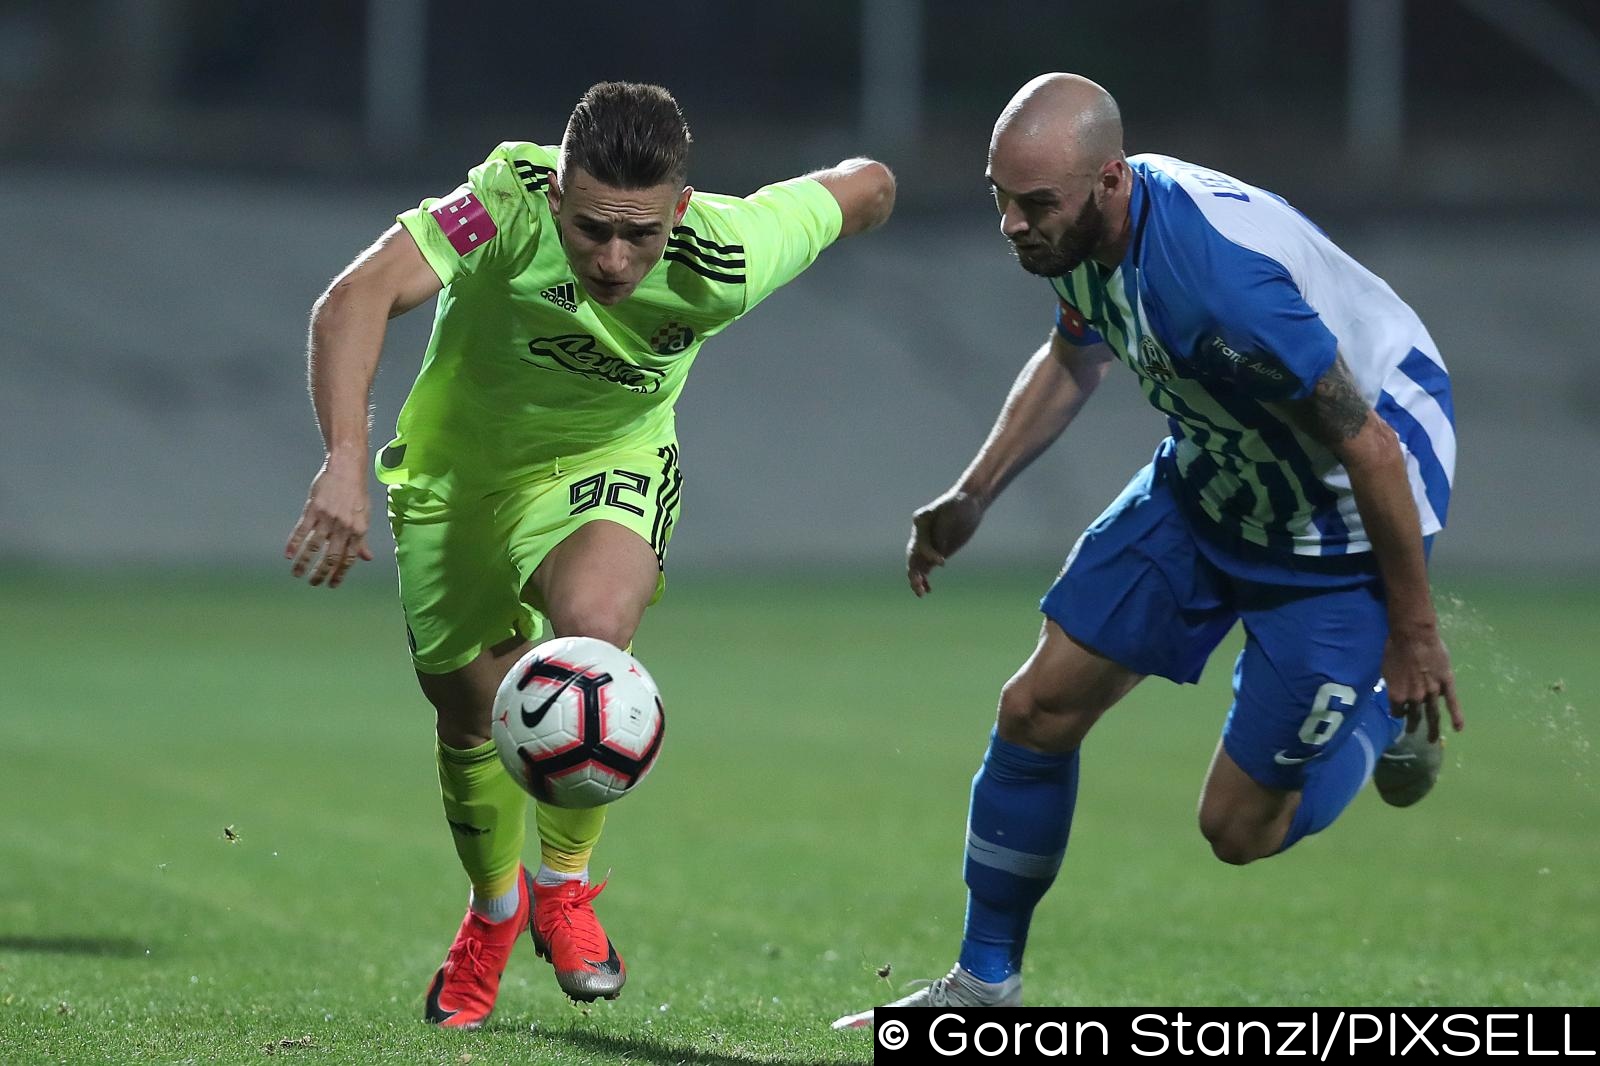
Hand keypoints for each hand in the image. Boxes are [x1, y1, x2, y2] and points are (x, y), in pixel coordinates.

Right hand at [286, 457, 374, 587]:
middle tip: (313, 583)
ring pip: (314, 547)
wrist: (347, 468)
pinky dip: (294, 544)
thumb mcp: (365, 516)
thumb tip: (367, 558)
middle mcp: (343, 527)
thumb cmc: (357, 493)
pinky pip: (302, 530)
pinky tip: (288, 555)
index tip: (331, 584)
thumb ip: (362, 539)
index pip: (348, 558)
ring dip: (304, 563)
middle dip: (321, 573)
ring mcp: (327, 518)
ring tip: (297, 574)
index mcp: (358, 530)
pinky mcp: (313, 509)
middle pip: (330, 556)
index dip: (340, 574)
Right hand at [906, 489, 985, 596]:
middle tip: (918, 585)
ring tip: (920, 593)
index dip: (928, 554)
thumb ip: (944, 528)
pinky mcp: (936, 551)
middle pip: (912, 555)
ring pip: (917, 564)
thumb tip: (939, 548)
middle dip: (914, 571)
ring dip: (917, 579)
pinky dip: (925, 579)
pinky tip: (928, 590)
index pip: (919, 542)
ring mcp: (927, 543)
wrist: (969, 502)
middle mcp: (920, 533)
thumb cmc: (961, 503)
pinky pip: (926, 567)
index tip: (943, 562)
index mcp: (921, 521)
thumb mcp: (953, 511)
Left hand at [1382, 617, 1463, 741]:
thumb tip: (1396, 693)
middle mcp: (1415, 698)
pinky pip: (1453, 703)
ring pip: (1433, 714)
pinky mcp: (1446, 684)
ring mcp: (1432, 692)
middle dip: (1413, 725)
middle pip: (1415, 716)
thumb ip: (1393, 685)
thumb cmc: (1394, 649)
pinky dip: (1457, 716)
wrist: (1413, 636)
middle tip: (1412, 732)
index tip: (1399, 713)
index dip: (1398, 712)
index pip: (1397, 711)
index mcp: (1397, 695)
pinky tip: (1458, 728)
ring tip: (1431, 740)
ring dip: (1432, 729)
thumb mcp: (1386, 670)